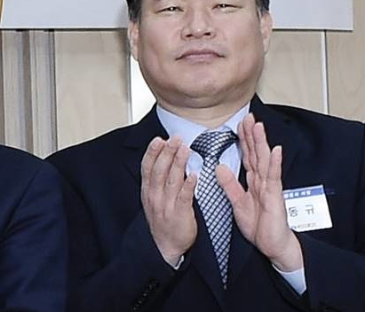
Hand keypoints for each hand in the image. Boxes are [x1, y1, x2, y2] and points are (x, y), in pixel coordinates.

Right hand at [141, 136, 196, 265]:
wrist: (165, 248)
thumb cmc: (163, 218)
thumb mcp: (153, 197)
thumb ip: (158, 177)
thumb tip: (166, 154)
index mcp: (148, 190)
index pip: (147, 167)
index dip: (152, 153)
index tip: (159, 139)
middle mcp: (155, 196)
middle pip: (159, 170)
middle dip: (167, 153)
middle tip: (175, 138)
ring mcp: (166, 206)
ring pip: (171, 180)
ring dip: (178, 163)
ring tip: (184, 148)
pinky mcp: (180, 215)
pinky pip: (184, 198)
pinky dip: (188, 186)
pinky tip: (194, 175)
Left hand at [216, 114, 302, 271]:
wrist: (272, 245)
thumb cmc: (259, 224)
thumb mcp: (237, 202)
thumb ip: (229, 184)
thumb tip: (219, 167)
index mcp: (253, 180)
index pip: (247, 155)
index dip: (243, 139)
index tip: (239, 123)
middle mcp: (262, 180)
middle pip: (256, 153)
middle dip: (251, 135)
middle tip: (248, 117)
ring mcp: (269, 186)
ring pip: (264, 160)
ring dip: (262, 143)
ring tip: (259, 127)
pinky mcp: (275, 196)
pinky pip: (274, 178)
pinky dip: (275, 164)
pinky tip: (276, 151)